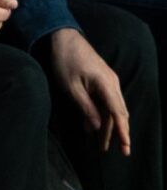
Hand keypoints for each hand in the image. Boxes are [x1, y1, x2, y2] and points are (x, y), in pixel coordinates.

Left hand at [50, 28, 130, 155]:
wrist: (64, 38)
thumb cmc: (66, 60)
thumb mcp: (71, 87)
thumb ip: (85, 107)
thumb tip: (96, 127)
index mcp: (106, 85)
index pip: (118, 113)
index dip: (122, 132)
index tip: (126, 147)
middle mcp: (112, 84)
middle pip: (118, 113)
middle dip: (116, 133)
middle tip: (113, 151)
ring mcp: (108, 82)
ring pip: (112, 108)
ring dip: (107, 125)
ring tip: (102, 144)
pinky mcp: (102, 81)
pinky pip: (105, 101)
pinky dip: (101, 114)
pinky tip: (93, 126)